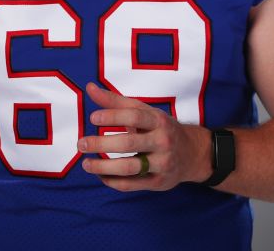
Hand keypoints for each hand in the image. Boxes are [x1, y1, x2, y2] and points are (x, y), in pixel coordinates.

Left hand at [77, 81, 210, 191]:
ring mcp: (162, 163)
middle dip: (101, 143)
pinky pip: (132, 185)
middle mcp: (162, 141)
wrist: (192, 153)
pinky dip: (113, 181)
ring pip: (130, 168)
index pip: (134, 116)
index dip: (113, 116)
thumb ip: (116, 101)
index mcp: (158, 121)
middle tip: (81, 143)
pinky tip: (101, 176)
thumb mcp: (144, 111)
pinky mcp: (159, 182)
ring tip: (86, 164)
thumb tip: (89, 88)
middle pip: (129, 143)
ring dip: (104, 167)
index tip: (93, 118)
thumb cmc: (160, 129)